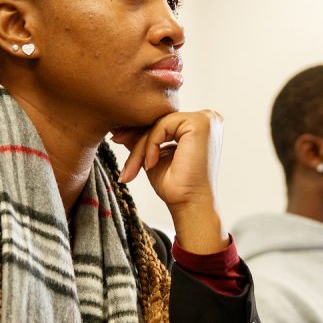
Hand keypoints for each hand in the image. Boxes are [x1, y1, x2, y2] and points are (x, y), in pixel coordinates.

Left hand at [113, 110, 228, 252]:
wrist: (189, 205)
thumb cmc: (176, 186)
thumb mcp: (154, 155)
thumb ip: (143, 139)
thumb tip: (120, 128)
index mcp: (200, 125)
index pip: (164, 121)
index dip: (140, 130)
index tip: (117, 137)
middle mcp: (207, 118)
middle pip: (160, 120)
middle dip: (136, 136)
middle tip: (115, 141)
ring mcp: (206, 119)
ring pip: (159, 123)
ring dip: (141, 146)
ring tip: (133, 167)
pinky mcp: (200, 124)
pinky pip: (162, 126)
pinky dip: (151, 145)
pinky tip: (151, 164)